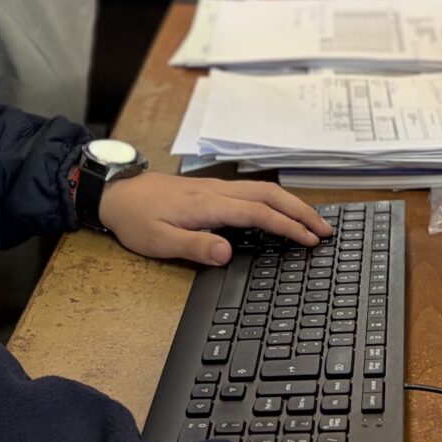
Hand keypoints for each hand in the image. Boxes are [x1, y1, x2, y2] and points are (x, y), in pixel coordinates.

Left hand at [96, 173, 332, 266]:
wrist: (115, 191)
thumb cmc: (135, 218)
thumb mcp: (158, 240)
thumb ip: (193, 246)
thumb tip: (227, 252)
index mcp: (209, 205)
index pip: (259, 213)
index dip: (287, 226)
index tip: (311, 240)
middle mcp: (217, 192)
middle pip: (269, 195)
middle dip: (300, 211)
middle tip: (326, 230)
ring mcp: (215, 189)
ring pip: (262, 190)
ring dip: (290, 204)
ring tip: (312, 221)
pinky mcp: (210, 191)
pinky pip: (252, 191)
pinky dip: (275, 200)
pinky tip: (280, 210)